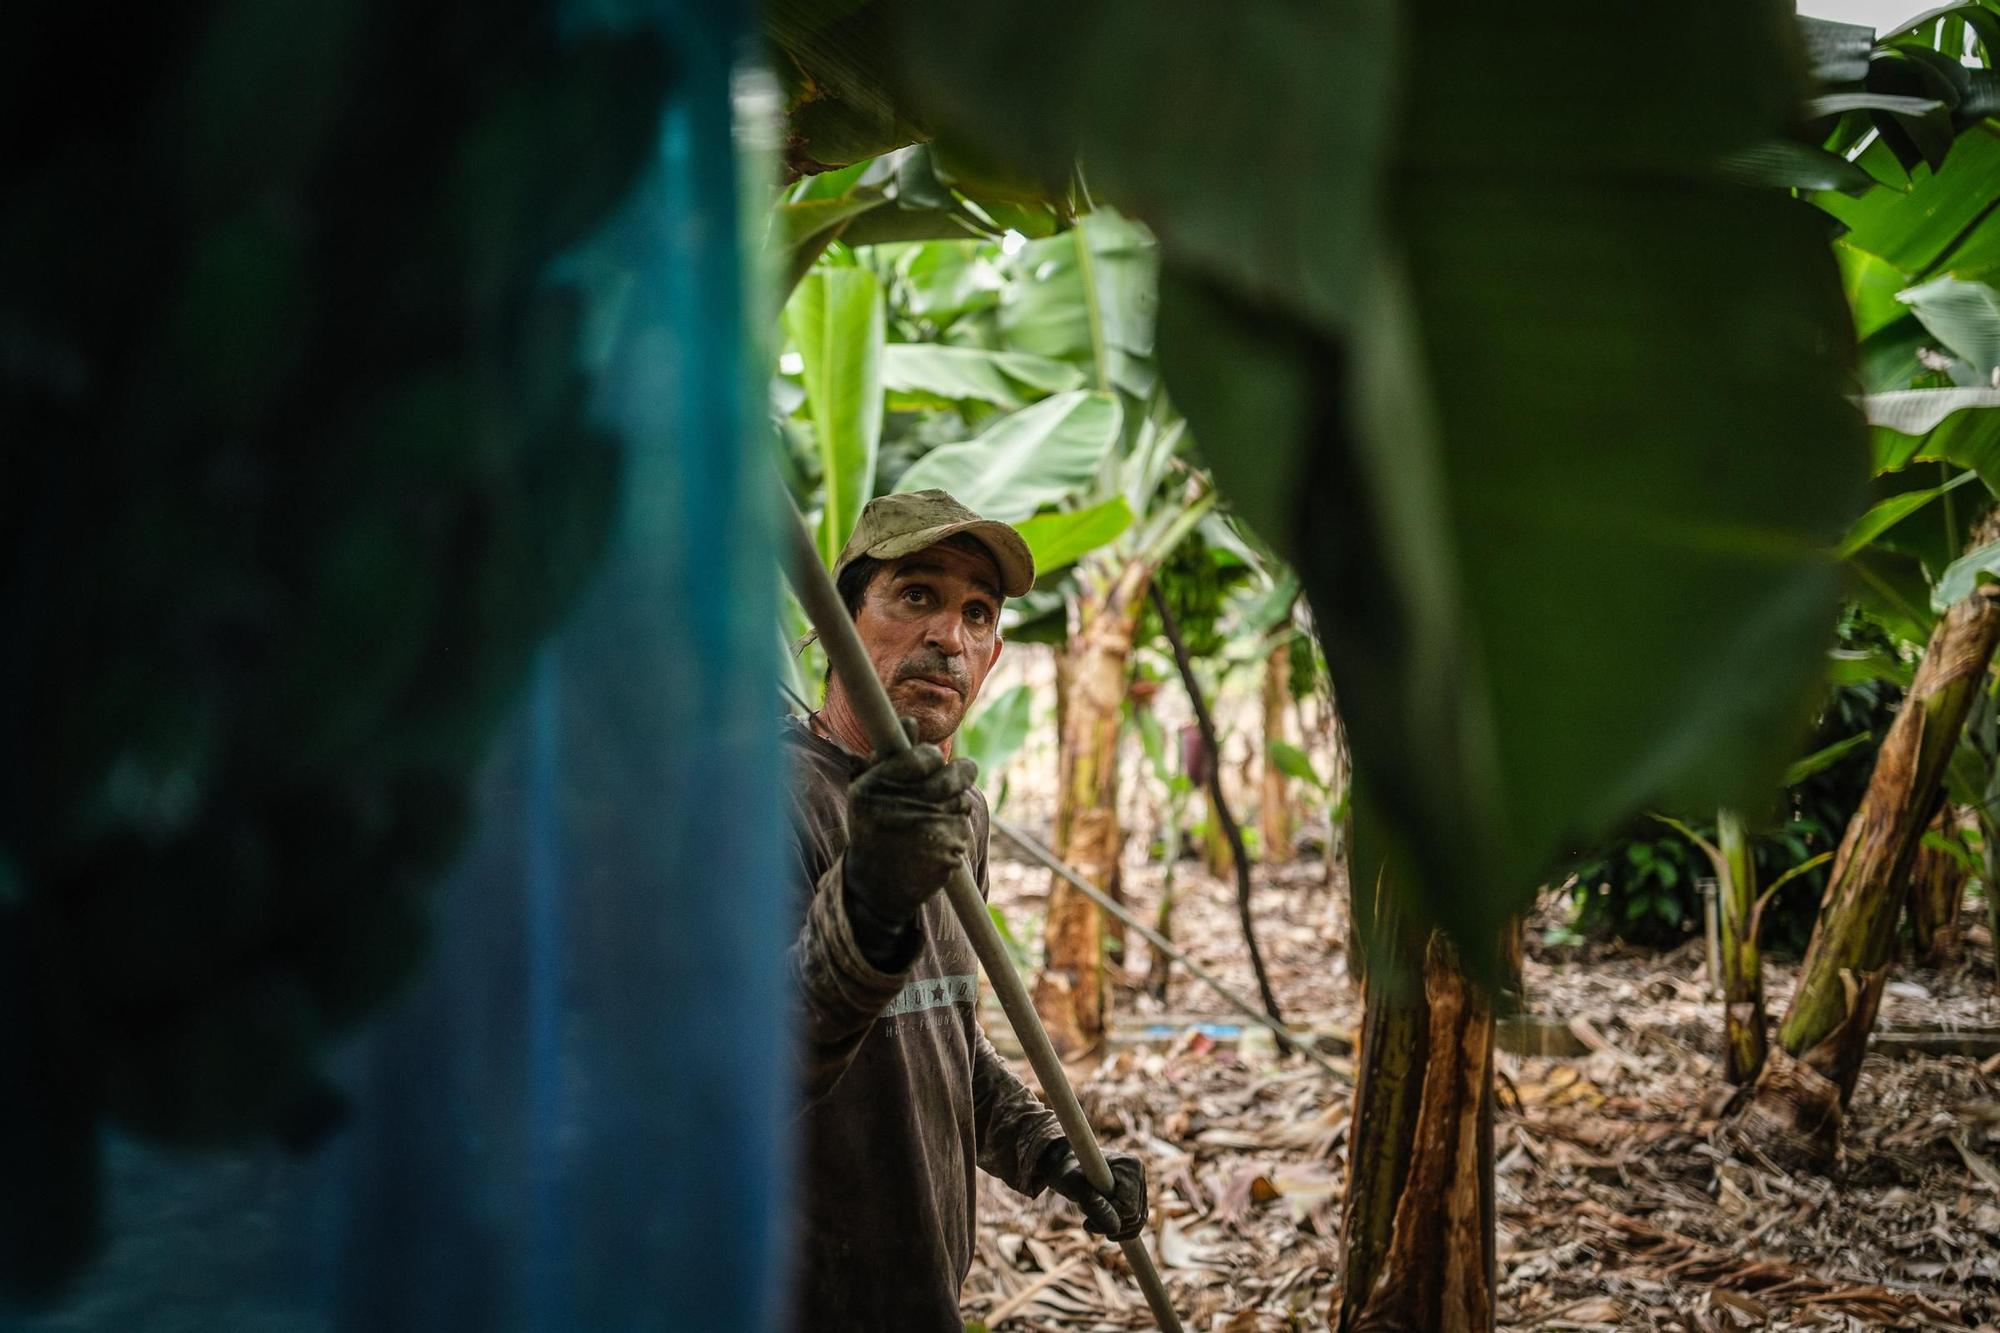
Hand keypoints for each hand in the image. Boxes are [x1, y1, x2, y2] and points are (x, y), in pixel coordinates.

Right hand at [843, 718, 976, 930]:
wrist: (875, 888)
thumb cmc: (872, 829)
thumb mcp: (869, 791)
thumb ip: (891, 755)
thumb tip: (910, 720)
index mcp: (876, 789)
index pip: (926, 756)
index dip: (932, 756)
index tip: (930, 761)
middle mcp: (901, 810)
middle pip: (955, 776)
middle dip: (960, 774)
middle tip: (956, 778)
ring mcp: (927, 835)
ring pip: (962, 803)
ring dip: (954, 806)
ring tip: (932, 817)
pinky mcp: (948, 855)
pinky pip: (962, 829)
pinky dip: (953, 832)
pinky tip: (933, 843)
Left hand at [1046, 1144, 1147, 1240]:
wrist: (1065, 1167)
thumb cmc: (1066, 1171)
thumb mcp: (1073, 1186)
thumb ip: (1093, 1205)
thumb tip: (1114, 1228)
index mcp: (1130, 1166)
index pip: (1129, 1209)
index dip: (1108, 1218)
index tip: (1086, 1216)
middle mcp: (1139, 1173)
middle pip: (1136, 1218)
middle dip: (1110, 1223)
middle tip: (1087, 1217)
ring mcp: (1139, 1185)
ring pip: (1137, 1223)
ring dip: (1113, 1227)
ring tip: (1092, 1215)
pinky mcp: (1137, 1196)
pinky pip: (1136, 1224)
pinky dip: (1120, 1230)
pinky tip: (1102, 1224)